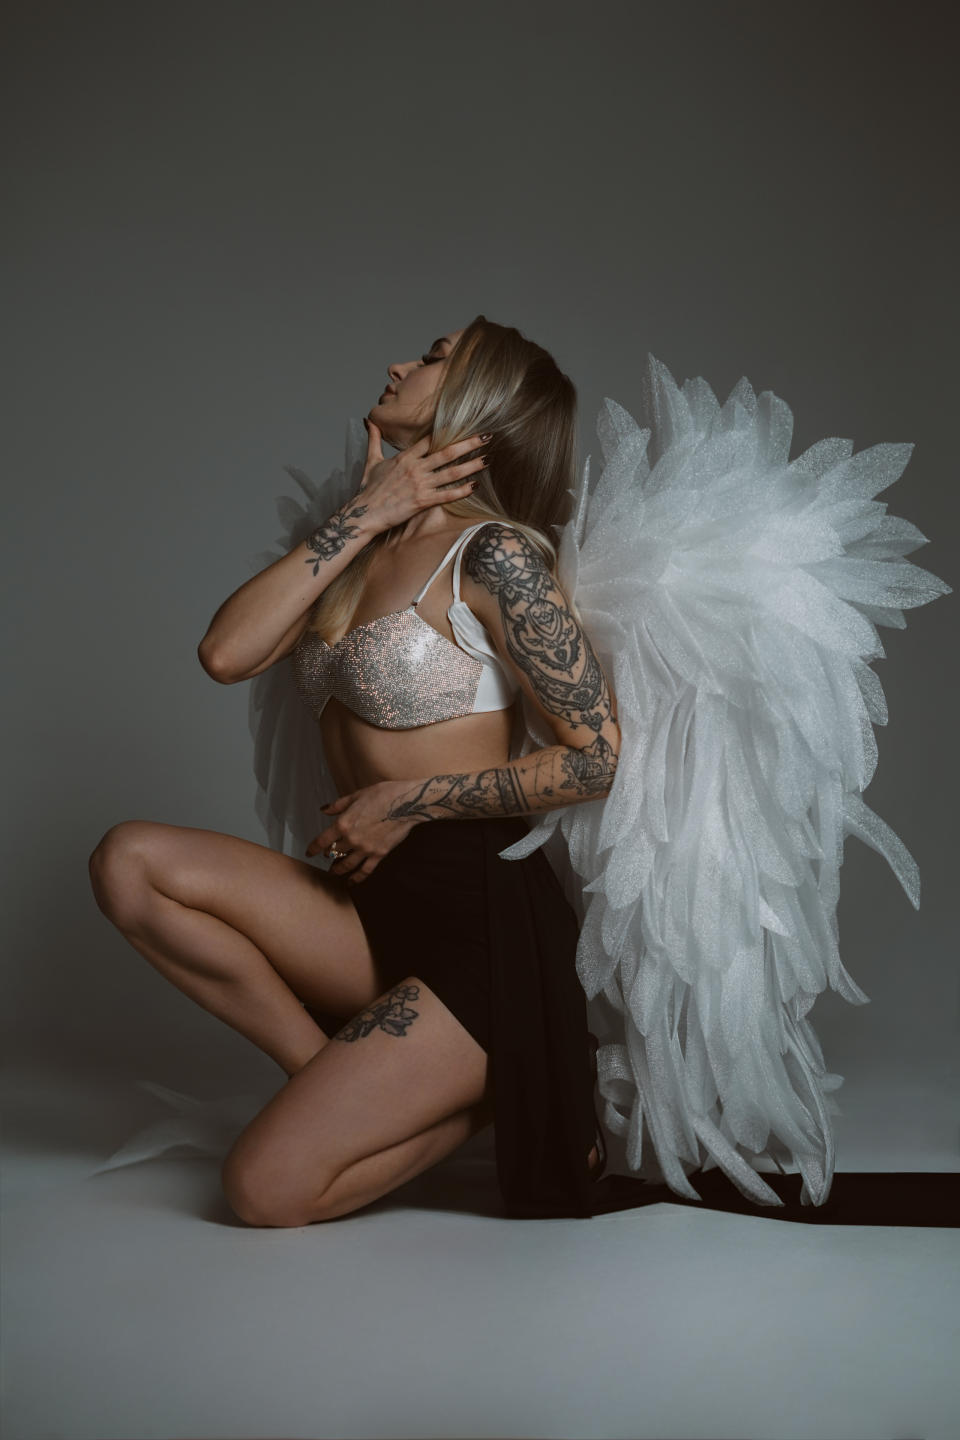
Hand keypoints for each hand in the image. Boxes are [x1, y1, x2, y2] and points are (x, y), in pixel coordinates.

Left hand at [305, 780, 424, 882]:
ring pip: (346, 865)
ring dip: (338, 869)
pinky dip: (357, 878)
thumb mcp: (357, 795)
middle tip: (328, 857)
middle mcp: (352, 839)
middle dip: (329, 855)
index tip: (309, 852)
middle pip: (334, 852)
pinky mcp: (379, 855)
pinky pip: (365, 871)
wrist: (406, 803)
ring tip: (335, 872)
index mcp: (344, 823)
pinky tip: (352, 882)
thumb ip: (338, 805)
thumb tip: (324, 810)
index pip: (322, 841)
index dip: (313, 848)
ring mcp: (365, 849)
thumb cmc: (383, 794)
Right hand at [358, 419, 488, 531]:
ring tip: (487, 459)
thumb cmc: (368, 489)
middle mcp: (415, 468)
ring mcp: (420, 485)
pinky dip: (462, 490)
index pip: (430, 439)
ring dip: (471, 466)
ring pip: (451, 473)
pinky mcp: (422, 502)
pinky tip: (475, 486)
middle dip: (469, 444)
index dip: (448, 431)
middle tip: (487, 437)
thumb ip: (374, 439)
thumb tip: (369, 421)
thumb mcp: (371, 461)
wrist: (364, 513)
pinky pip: (446, 495)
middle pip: (447, 452)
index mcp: (405, 457)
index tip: (464, 425)